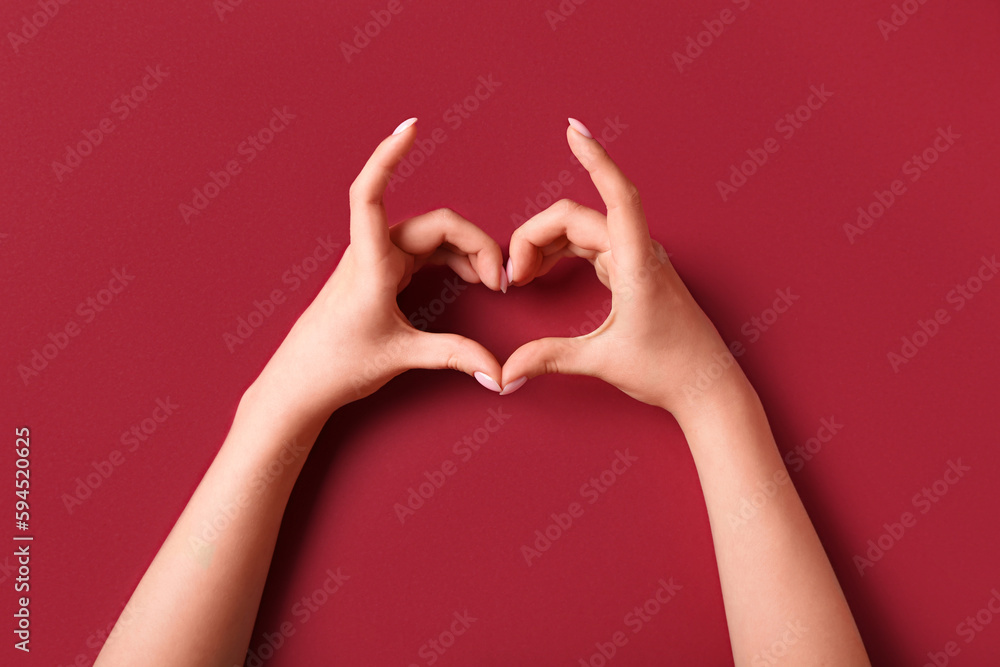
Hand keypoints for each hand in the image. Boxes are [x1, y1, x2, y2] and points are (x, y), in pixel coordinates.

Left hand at [250, 119, 506, 429]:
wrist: (300, 386)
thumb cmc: (337, 366)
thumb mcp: (401, 357)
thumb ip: (455, 357)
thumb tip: (499, 373)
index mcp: (368, 265)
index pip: (370, 194)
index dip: (388, 156)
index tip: (411, 127)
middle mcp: (369, 255)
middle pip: (431, 225)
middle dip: (473, 243)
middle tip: (500, 281)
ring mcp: (372, 263)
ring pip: (427, 238)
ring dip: (463, 252)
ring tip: (490, 281)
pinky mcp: (376, 276)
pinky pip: (419, 253)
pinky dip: (447, 260)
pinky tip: (467, 277)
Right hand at [501, 119, 742, 417]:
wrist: (706, 387)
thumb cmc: (668, 371)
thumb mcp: (603, 362)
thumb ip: (550, 358)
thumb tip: (506, 372)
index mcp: (638, 264)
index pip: (617, 195)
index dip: (595, 159)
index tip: (573, 130)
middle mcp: (641, 253)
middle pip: (578, 218)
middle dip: (536, 236)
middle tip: (512, 279)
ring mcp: (639, 260)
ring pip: (584, 230)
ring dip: (547, 243)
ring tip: (522, 276)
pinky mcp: (635, 272)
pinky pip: (594, 245)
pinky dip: (564, 251)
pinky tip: (544, 269)